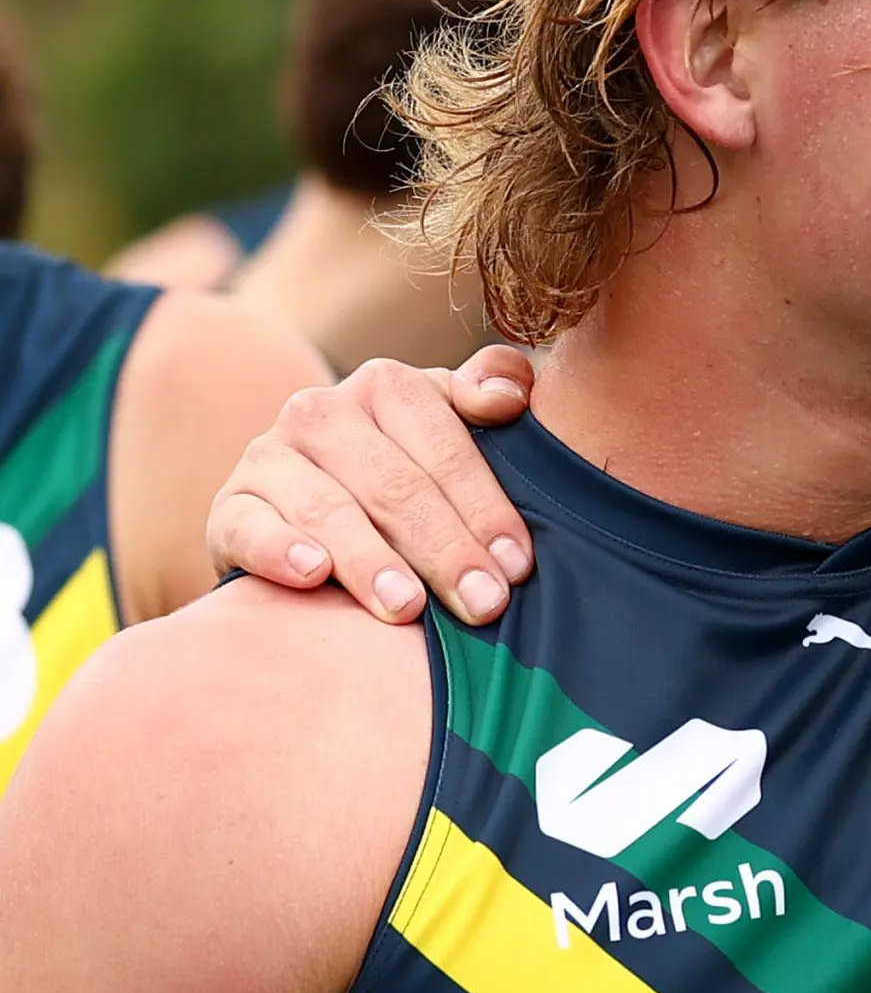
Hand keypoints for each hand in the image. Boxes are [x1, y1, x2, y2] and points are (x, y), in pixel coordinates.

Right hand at [205, 347, 537, 624]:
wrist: (306, 506)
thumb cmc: (407, 466)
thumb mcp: (451, 423)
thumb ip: (488, 392)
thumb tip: (509, 394)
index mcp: (386, 385)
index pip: (445, 448)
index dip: (485, 507)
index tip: (517, 565)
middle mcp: (321, 411)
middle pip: (394, 485)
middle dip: (445, 549)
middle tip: (484, 604)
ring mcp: (269, 457)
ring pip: (329, 509)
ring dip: (372, 561)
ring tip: (409, 607)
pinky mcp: (230, 506)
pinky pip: (251, 526)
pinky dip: (280, 550)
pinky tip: (313, 576)